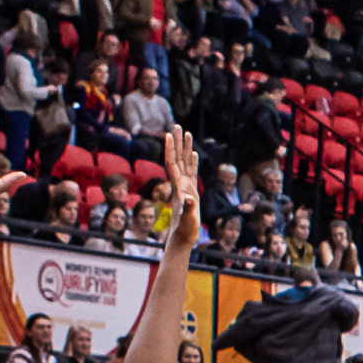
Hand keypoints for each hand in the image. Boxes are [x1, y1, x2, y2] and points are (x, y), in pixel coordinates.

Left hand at [158, 124, 199, 243]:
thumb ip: (188, 208)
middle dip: (177, 142)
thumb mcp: (188, 219)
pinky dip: (192, 161)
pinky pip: (191, 172)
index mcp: (178, 187)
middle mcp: (179, 183)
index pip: (172, 163)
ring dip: (185, 148)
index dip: (171, 149)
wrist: (182, 237)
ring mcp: (185, 186)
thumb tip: (188, 199)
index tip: (168, 134)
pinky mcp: (190, 191)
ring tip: (186, 133)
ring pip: (184, 162)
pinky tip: (194, 154)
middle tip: (177, 125)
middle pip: (177, 158)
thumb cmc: (186, 229)